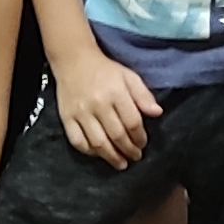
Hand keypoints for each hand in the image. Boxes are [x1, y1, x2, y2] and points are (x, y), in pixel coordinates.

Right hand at [53, 49, 160, 167]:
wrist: (73, 60)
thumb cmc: (105, 70)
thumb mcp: (129, 76)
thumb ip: (143, 95)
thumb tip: (157, 113)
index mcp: (116, 93)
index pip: (132, 122)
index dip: (140, 137)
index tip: (143, 144)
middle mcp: (98, 104)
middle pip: (116, 135)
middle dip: (128, 150)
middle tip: (135, 157)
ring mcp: (80, 113)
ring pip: (98, 142)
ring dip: (111, 157)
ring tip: (121, 163)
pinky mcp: (66, 118)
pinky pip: (77, 141)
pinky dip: (89, 152)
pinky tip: (99, 154)